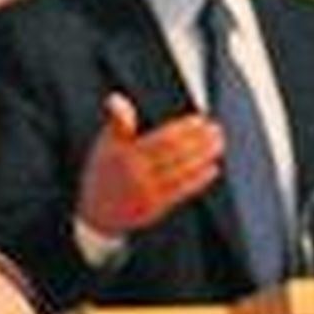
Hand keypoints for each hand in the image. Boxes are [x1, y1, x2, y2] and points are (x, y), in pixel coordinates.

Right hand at [78, 92, 223, 235]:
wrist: (95, 214)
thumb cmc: (104, 173)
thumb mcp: (105, 145)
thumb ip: (117, 123)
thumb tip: (116, 99)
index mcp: (126, 157)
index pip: (164, 139)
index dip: (186, 129)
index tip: (201, 119)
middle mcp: (137, 176)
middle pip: (178, 154)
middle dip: (200, 141)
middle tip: (217, 130)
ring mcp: (147, 194)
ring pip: (184, 172)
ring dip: (204, 157)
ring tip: (217, 144)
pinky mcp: (155, 209)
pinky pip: (182, 192)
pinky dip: (200, 179)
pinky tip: (211, 168)